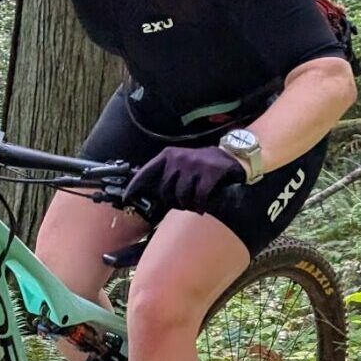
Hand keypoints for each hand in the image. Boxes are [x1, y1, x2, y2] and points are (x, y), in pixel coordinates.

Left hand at [124, 146, 243, 214]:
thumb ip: (167, 174)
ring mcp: (194, 165)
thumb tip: (152, 193)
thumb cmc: (204, 164)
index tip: (127, 197)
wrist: (233, 156)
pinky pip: (199, 198)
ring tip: (194, 203)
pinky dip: (201, 205)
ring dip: (188, 204)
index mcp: (169, 155)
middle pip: (165, 191)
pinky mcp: (209, 174)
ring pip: (182, 196)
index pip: (147, 171)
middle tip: (183, 203)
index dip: (135, 186)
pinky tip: (203, 205)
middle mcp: (179, 158)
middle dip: (173, 201)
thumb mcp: (182, 163)